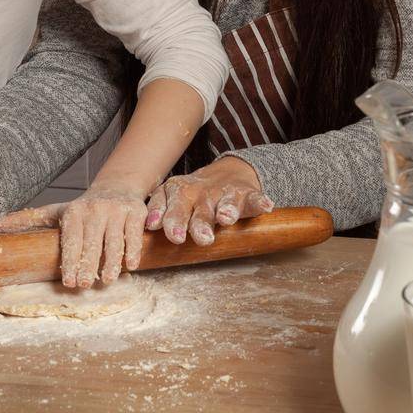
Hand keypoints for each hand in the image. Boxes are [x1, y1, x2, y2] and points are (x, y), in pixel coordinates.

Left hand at [0, 185, 147, 288]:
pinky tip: (130, 266)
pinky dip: (133, 251)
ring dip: (111, 262)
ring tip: (106, 280)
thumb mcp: (54, 212)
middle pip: (92, 242)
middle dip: (88, 264)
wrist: (117, 187)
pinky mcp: (136, 213)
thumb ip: (26, 220)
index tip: (68, 281)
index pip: (71, 240)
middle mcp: (95, 209)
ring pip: (114, 240)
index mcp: (73, 212)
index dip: (70, 261)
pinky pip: (134, 235)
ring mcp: (116, 211)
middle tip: (85, 285)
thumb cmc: (83, 208)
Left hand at [146, 156, 271, 246]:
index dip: (166, 217)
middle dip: (197, 223)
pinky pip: (255, 199)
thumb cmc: (192, 196)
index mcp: (179, 192)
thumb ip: (159, 212)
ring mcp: (225, 193)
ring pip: (226, 204)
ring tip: (226, 218)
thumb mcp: (172, 198)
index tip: (163, 230)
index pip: (171, 205)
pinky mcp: (247, 194)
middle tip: (197, 237)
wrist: (227, 174)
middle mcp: (202, 192)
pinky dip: (260, 202)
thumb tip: (146, 226)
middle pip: (197, 209)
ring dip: (226, 211)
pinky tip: (266, 206)